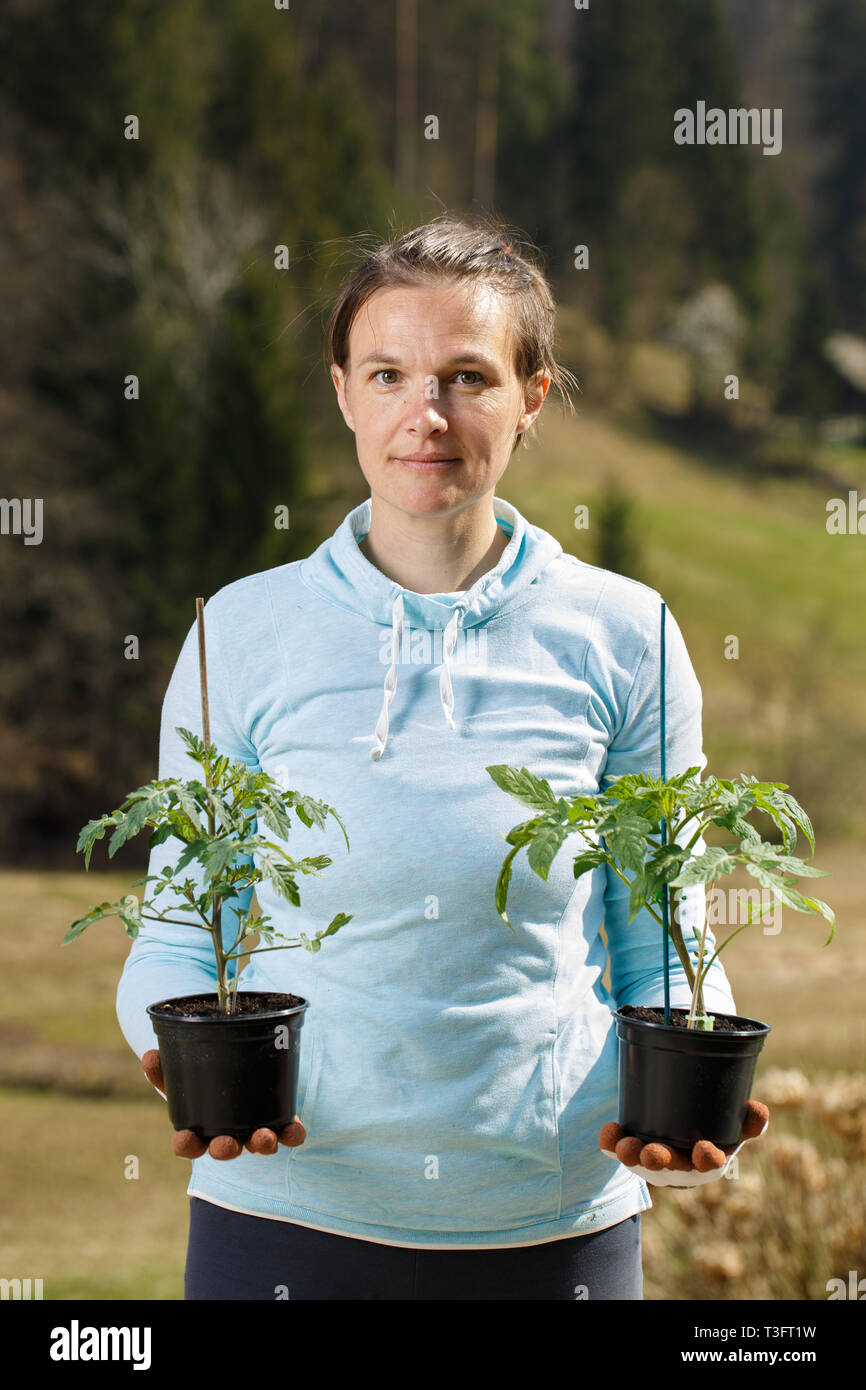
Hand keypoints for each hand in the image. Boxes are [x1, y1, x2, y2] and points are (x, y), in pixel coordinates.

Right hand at [141, 1048, 306, 1159]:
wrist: (241, 1076)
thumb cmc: (205, 1085)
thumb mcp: (184, 1075)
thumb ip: (165, 1068)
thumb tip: (149, 1055)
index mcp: (200, 1129)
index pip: (188, 1145)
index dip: (185, 1145)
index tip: (184, 1139)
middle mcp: (228, 1136)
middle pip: (225, 1149)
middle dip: (225, 1149)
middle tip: (224, 1145)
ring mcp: (254, 1132)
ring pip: (258, 1145)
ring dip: (261, 1144)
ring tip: (263, 1137)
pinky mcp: (281, 1125)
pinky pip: (288, 1135)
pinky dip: (292, 1135)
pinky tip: (295, 1132)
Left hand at [598, 1099, 768, 1186]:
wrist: (682, 1137)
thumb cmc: (711, 1131)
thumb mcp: (734, 1126)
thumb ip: (749, 1120)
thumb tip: (759, 1110)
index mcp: (707, 1158)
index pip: (709, 1163)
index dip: (707, 1158)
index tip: (705, 1148)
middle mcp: (678, 1165)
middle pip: (668, 1165)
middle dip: (659, 1160)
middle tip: (653, 1153)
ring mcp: (652, 1160)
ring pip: (639, 1159)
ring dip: (631, 1153)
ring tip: (625, 1145)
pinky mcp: (630, 1151)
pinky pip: (616, 1148)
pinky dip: (611, 1142)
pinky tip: (610, 1130)